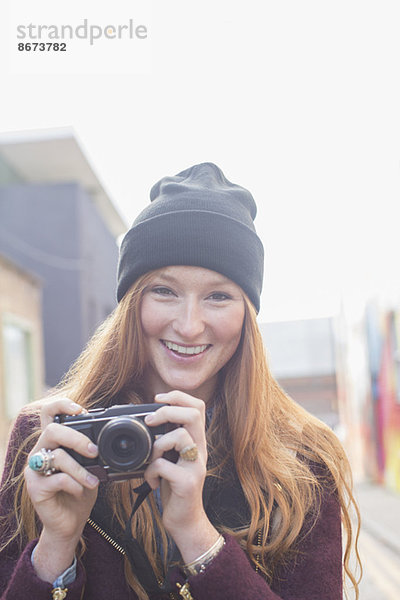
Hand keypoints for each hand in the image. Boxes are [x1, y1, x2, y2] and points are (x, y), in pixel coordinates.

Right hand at [24, 398, 99, 580]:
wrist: (71, 522)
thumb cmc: (81, 490)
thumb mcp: (91, 466)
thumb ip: (92, 450)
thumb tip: (111, 437)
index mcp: (54, 442)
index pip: (49, 414)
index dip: (62, 405)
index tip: (80, 410)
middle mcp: (40, 451)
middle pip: (52, 431)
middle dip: (77, 438)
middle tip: (94, 451)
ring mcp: (35, 470)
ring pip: (57, 456)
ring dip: (81, 469)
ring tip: (93, 481)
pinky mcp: (35, 488)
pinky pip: (56, 479)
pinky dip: (74, 484)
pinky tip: (81, 490)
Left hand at [143, 391, 219, 562]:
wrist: (186, 521)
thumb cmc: (175, 487)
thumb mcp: (174, 458)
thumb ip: (169, 440)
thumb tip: (151, 419)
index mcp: (197, 441)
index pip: (197, 407)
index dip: (178, 397)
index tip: (158, 399)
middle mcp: (201, 450)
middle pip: (193, 415)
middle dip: (167, 412)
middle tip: (151, 421)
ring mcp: (196, 466)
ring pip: (179, 437)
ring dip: (157, 444)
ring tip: (152, 458)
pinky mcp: (187, 483)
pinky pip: (164, 465)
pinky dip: (151, 471)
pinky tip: (152, 481)